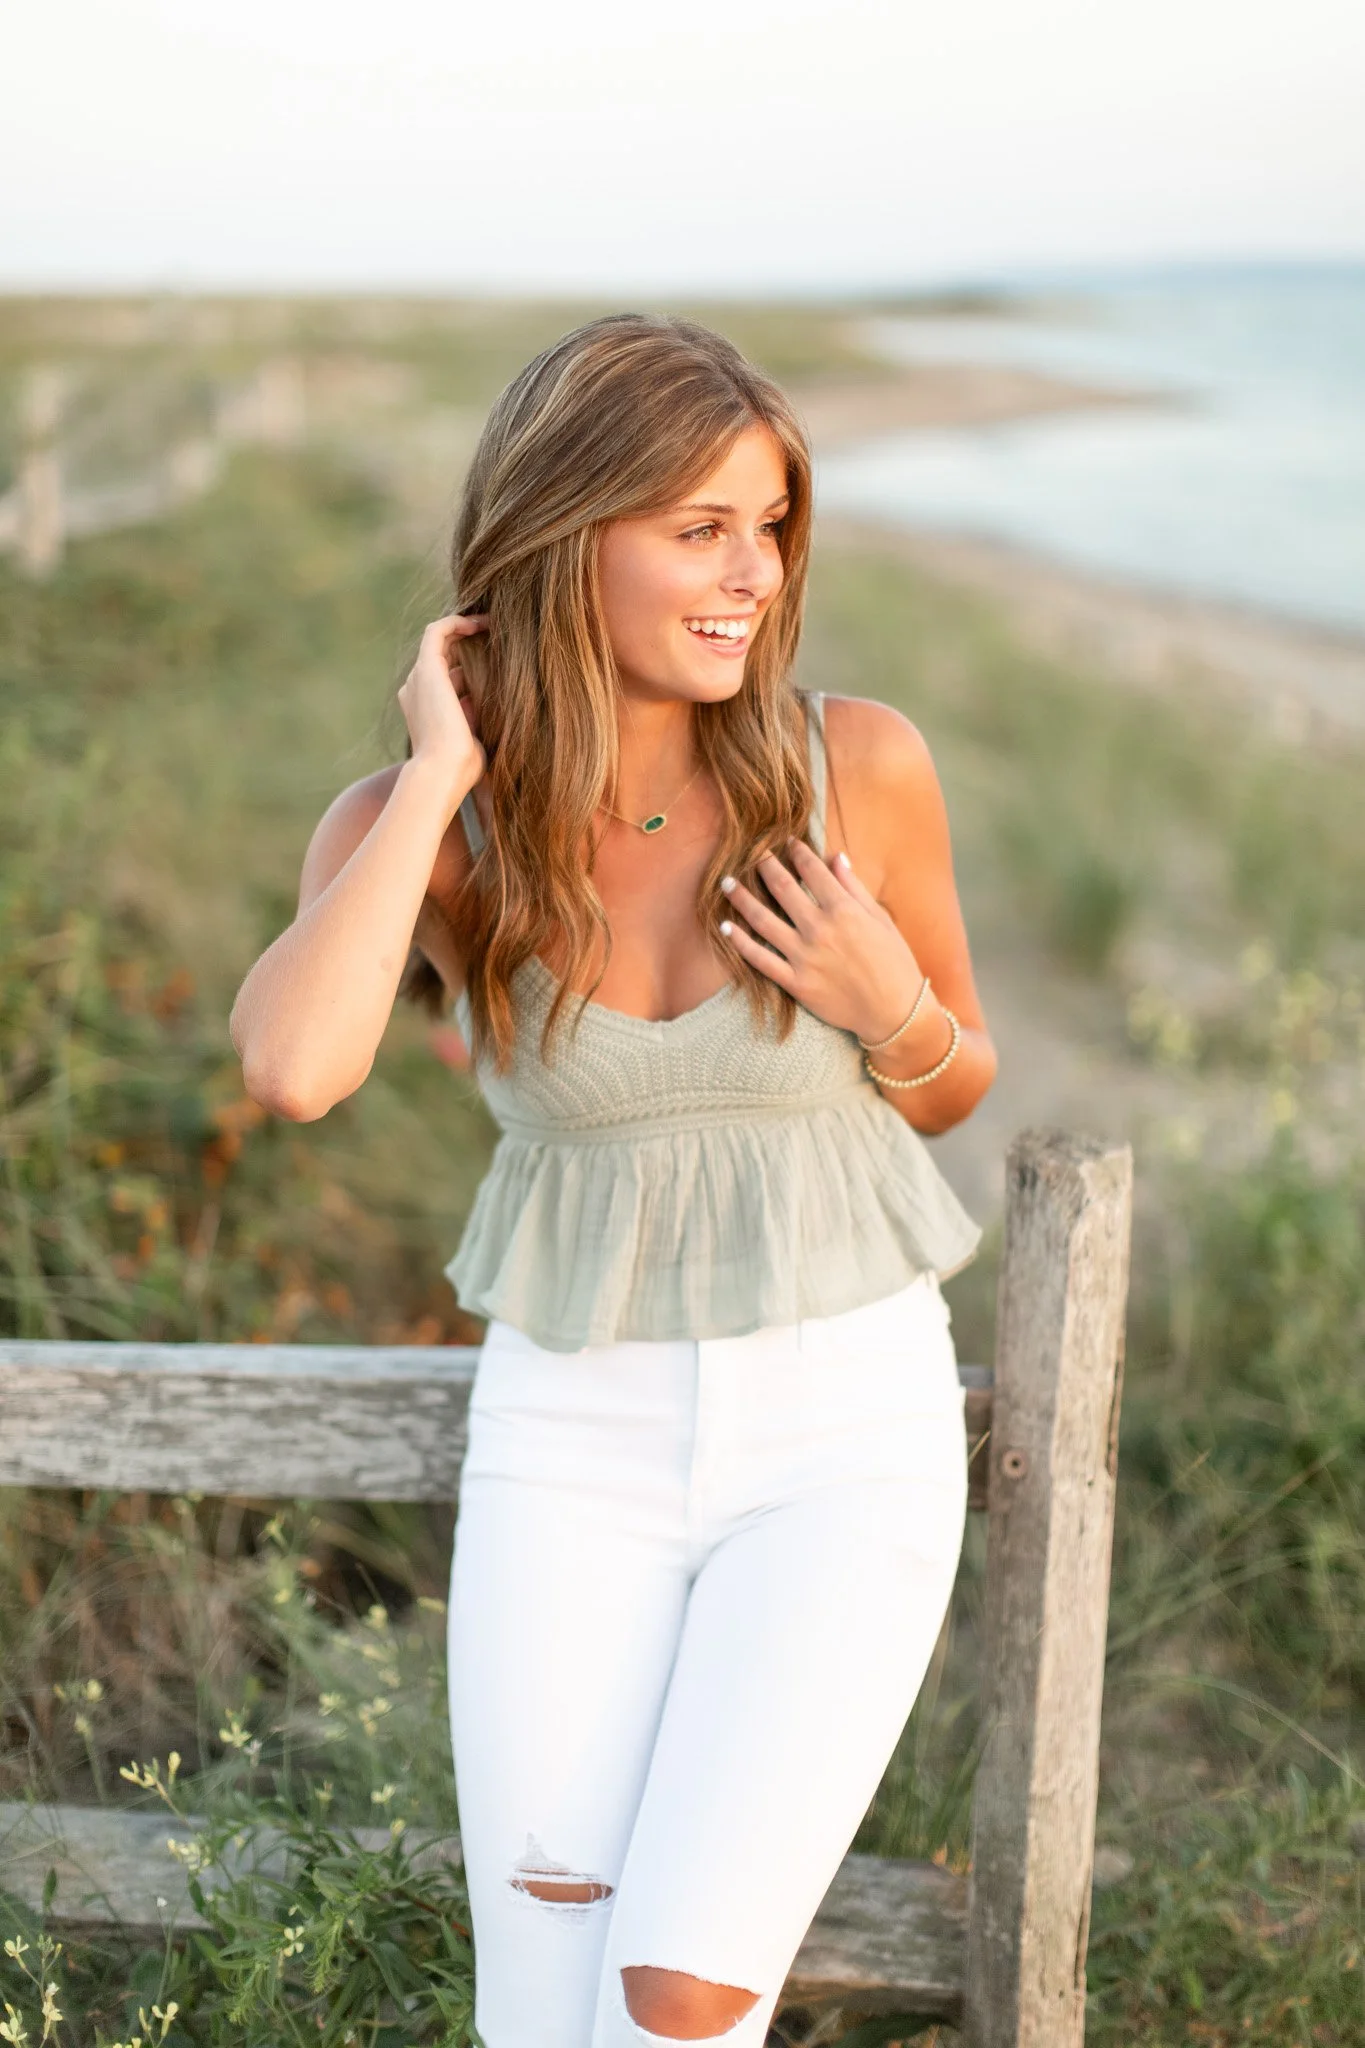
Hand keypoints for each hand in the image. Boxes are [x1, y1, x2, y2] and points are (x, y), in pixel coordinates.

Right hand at [398, 613, 489, 799]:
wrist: (443, 771)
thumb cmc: (461, 767)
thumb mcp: (472, 739)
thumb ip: (476, 719)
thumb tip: (488, 701)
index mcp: (423, 710)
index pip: (446, 680)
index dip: (469, 668)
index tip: (494, 661)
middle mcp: (416, 691)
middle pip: (442, 658)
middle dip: (467, 644)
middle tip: (496, 635)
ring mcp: (419, 679)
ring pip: (439, 642)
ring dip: (464, 629)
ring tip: (492, 623)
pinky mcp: (426, 668)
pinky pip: (437, 632)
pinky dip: (456, 622)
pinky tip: (480, 622)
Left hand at [718, 838, 925, 1044]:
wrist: (894, 1011)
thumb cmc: (894, 963)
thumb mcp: (880, 919)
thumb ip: (854, 887)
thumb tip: (836, 857)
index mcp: (844, 910)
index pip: (813, 871)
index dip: (797, 852)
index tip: (787, 842)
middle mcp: (820, 930)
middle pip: (782, 889)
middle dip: (764, 866)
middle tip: (751, 852)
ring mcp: (805, 957)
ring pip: (763, 920)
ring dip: (741, 899)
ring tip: (726, 883)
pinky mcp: (795, 983)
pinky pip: (760, 959)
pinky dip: (739, 942)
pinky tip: (724, 927)